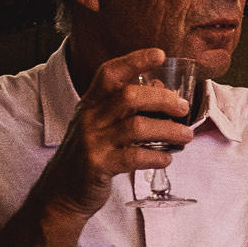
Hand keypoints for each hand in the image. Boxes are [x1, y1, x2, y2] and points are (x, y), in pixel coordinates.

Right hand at [40, 48, 197, 216]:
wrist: (62, 192)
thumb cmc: (89, 155)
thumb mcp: (100, 126)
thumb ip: (124, 110)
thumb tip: (161, 92)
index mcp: (91, 104)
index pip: (109, 73)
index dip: (134, 60)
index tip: (159, 54)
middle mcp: (90, 118)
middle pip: (129, 97)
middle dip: (162, 99)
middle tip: (183, 107)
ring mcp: (93, 142)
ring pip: (136, 127)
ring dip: (168, 130)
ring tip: (186, 135)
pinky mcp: (98, 165)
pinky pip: (134, 156)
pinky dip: (157, 157)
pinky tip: (166, 158)